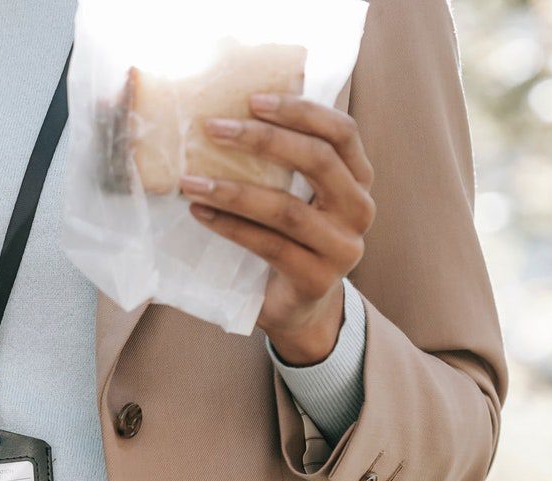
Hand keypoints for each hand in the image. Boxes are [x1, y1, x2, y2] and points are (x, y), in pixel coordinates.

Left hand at [178, 93, 374, 363]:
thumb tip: (231, 116)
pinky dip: (231, 228)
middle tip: (214, 129)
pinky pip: (269, 246)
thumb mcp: (298, 197)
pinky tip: (201, 214)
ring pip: (287, 209)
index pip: (342, 133)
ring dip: (234, 191)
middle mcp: (359, 210)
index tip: (253, 100)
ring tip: (192, 182)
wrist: (300, 310)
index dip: (300, 111)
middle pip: (318, 162)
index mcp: (359, 180)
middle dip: (263, 140)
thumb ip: (286, 165)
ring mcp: (342, 248)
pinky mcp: (316, 279)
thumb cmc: (291, 243)